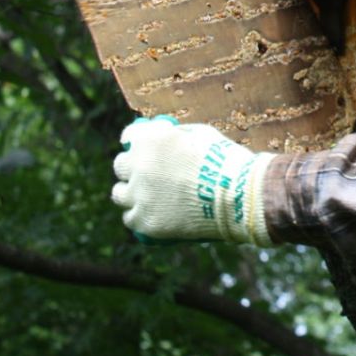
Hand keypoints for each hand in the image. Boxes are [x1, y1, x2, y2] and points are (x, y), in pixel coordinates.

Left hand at [111, 117, 274, 244]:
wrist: (236, 195)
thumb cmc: (223, 160)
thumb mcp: (200, 134)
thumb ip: (175, 135)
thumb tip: (165, 137)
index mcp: (151, 140)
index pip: (129, 136)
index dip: (134, 140)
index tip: (135, 145)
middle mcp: (139, 166)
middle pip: (120, 166)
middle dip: (131, 167)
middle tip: (143, 173)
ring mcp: (140, 195)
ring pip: (119, 194)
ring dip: (130, 192)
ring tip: (144, 196)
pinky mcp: (145, 221)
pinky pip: (130, 218)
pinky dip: (138, 216)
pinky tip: (148, 214)